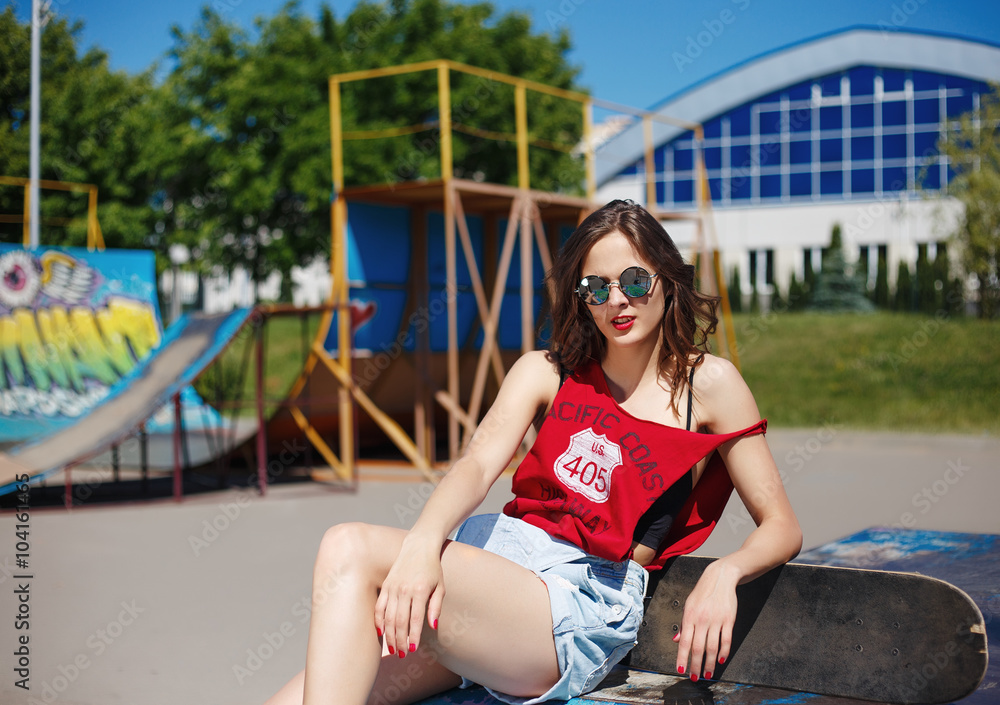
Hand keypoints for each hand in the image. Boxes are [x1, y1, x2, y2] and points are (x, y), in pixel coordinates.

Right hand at [373, 535, 444, 657]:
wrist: (418, 547)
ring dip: (389, 635)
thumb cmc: (432, 568)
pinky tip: (381, 632)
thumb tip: (432, 626)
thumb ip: (435, 607)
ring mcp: (393, 587)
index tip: (412, 649)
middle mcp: (405, 589)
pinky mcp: (386, 585)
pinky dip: (379, 621)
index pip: (415, 619)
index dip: (413, 636)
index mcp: (420, 590)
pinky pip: (379, 607)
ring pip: (388, 617)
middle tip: (401, 654)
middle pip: (400, 621)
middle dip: (400, 640)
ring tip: (392, 648)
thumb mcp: (440, 586)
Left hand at [673, 559, 739, 680]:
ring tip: (707, 674)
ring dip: (709, 663)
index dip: (682, 657)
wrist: (720, 578)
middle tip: (695, 677)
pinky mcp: (729, 620)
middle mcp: (702, 619)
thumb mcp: (688, 605)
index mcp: (690, 616)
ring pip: (713, 647)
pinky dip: (724, 652)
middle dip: (696, 665)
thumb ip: (684, 624)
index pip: (685, 642)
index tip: (681, 669)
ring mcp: (717, 620)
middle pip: (699, 648)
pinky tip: (720, 660)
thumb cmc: (702, 592)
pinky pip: (726, 640)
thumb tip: (677, 641)